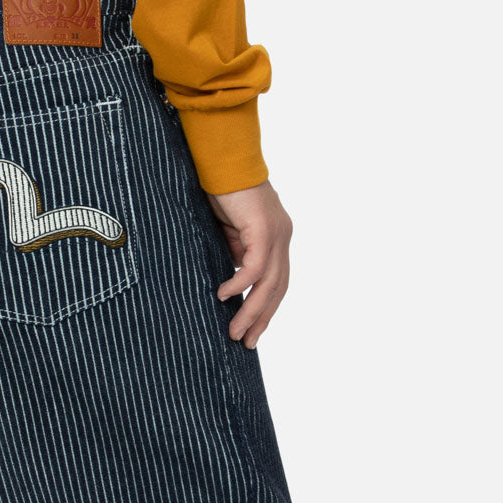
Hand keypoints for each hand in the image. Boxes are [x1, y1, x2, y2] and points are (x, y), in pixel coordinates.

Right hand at [206, 180, 292, 348]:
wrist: (222, 158)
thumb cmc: (220, 190)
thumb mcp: (226, 232)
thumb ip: (233, 255)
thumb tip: (229, 284)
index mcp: (276, 239)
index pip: (277, 283)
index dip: (265, 310)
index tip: (251, 332)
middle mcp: (282, 237)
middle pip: (277, 289)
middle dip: (262, 319)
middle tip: (247, 343)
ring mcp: (276, 233)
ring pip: (268, 283)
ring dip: (251, 311)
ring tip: (235, 332)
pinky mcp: (263, 228)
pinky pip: (253, 266)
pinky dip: (239, 284)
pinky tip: (223, 295)